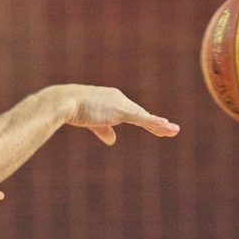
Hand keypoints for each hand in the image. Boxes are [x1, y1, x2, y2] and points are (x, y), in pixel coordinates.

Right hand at [57, 85, 180, 144]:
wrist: (63, 102)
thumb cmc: (72, 109)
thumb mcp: (90, 121)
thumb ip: (103, 130)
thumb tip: (113, 141)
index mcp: (112, 98)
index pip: (131, 111)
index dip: (145, 120)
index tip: (157, 126)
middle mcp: (119, 98)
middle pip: (141, 114)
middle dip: (157, 123)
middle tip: (171, 129)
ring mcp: (120, 104)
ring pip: (145, 117)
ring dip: (160, 125)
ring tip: (174, 131)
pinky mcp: (120, 111)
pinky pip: (142, 118)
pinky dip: (154, 123)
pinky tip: (166, 127)